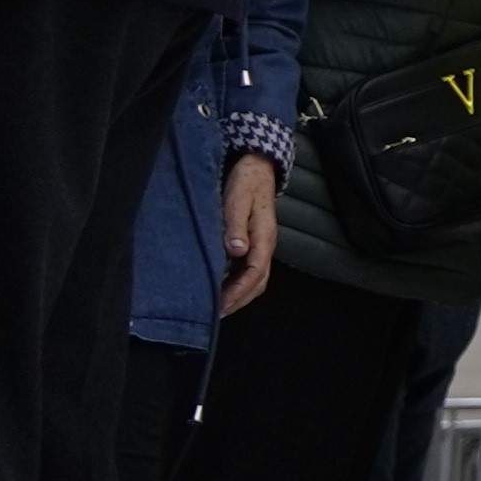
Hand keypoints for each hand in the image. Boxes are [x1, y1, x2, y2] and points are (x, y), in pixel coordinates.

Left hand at [218, 151, 276, 316]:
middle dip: (239, 300)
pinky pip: (248, 270)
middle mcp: (265, 245)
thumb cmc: (245, 181)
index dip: (237, 293)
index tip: (218, 306)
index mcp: (264, 237)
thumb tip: (237, 251)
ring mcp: (260, 244)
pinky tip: (221, 286)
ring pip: (255, 278)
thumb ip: (236, 224)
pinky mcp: (253, 241)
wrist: (256, 166)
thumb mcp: (238, 198)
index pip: (254, 274)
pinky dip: (237, 284)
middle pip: (258, 282)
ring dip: (239, 295)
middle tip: (216, 315)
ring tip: (219, 306)